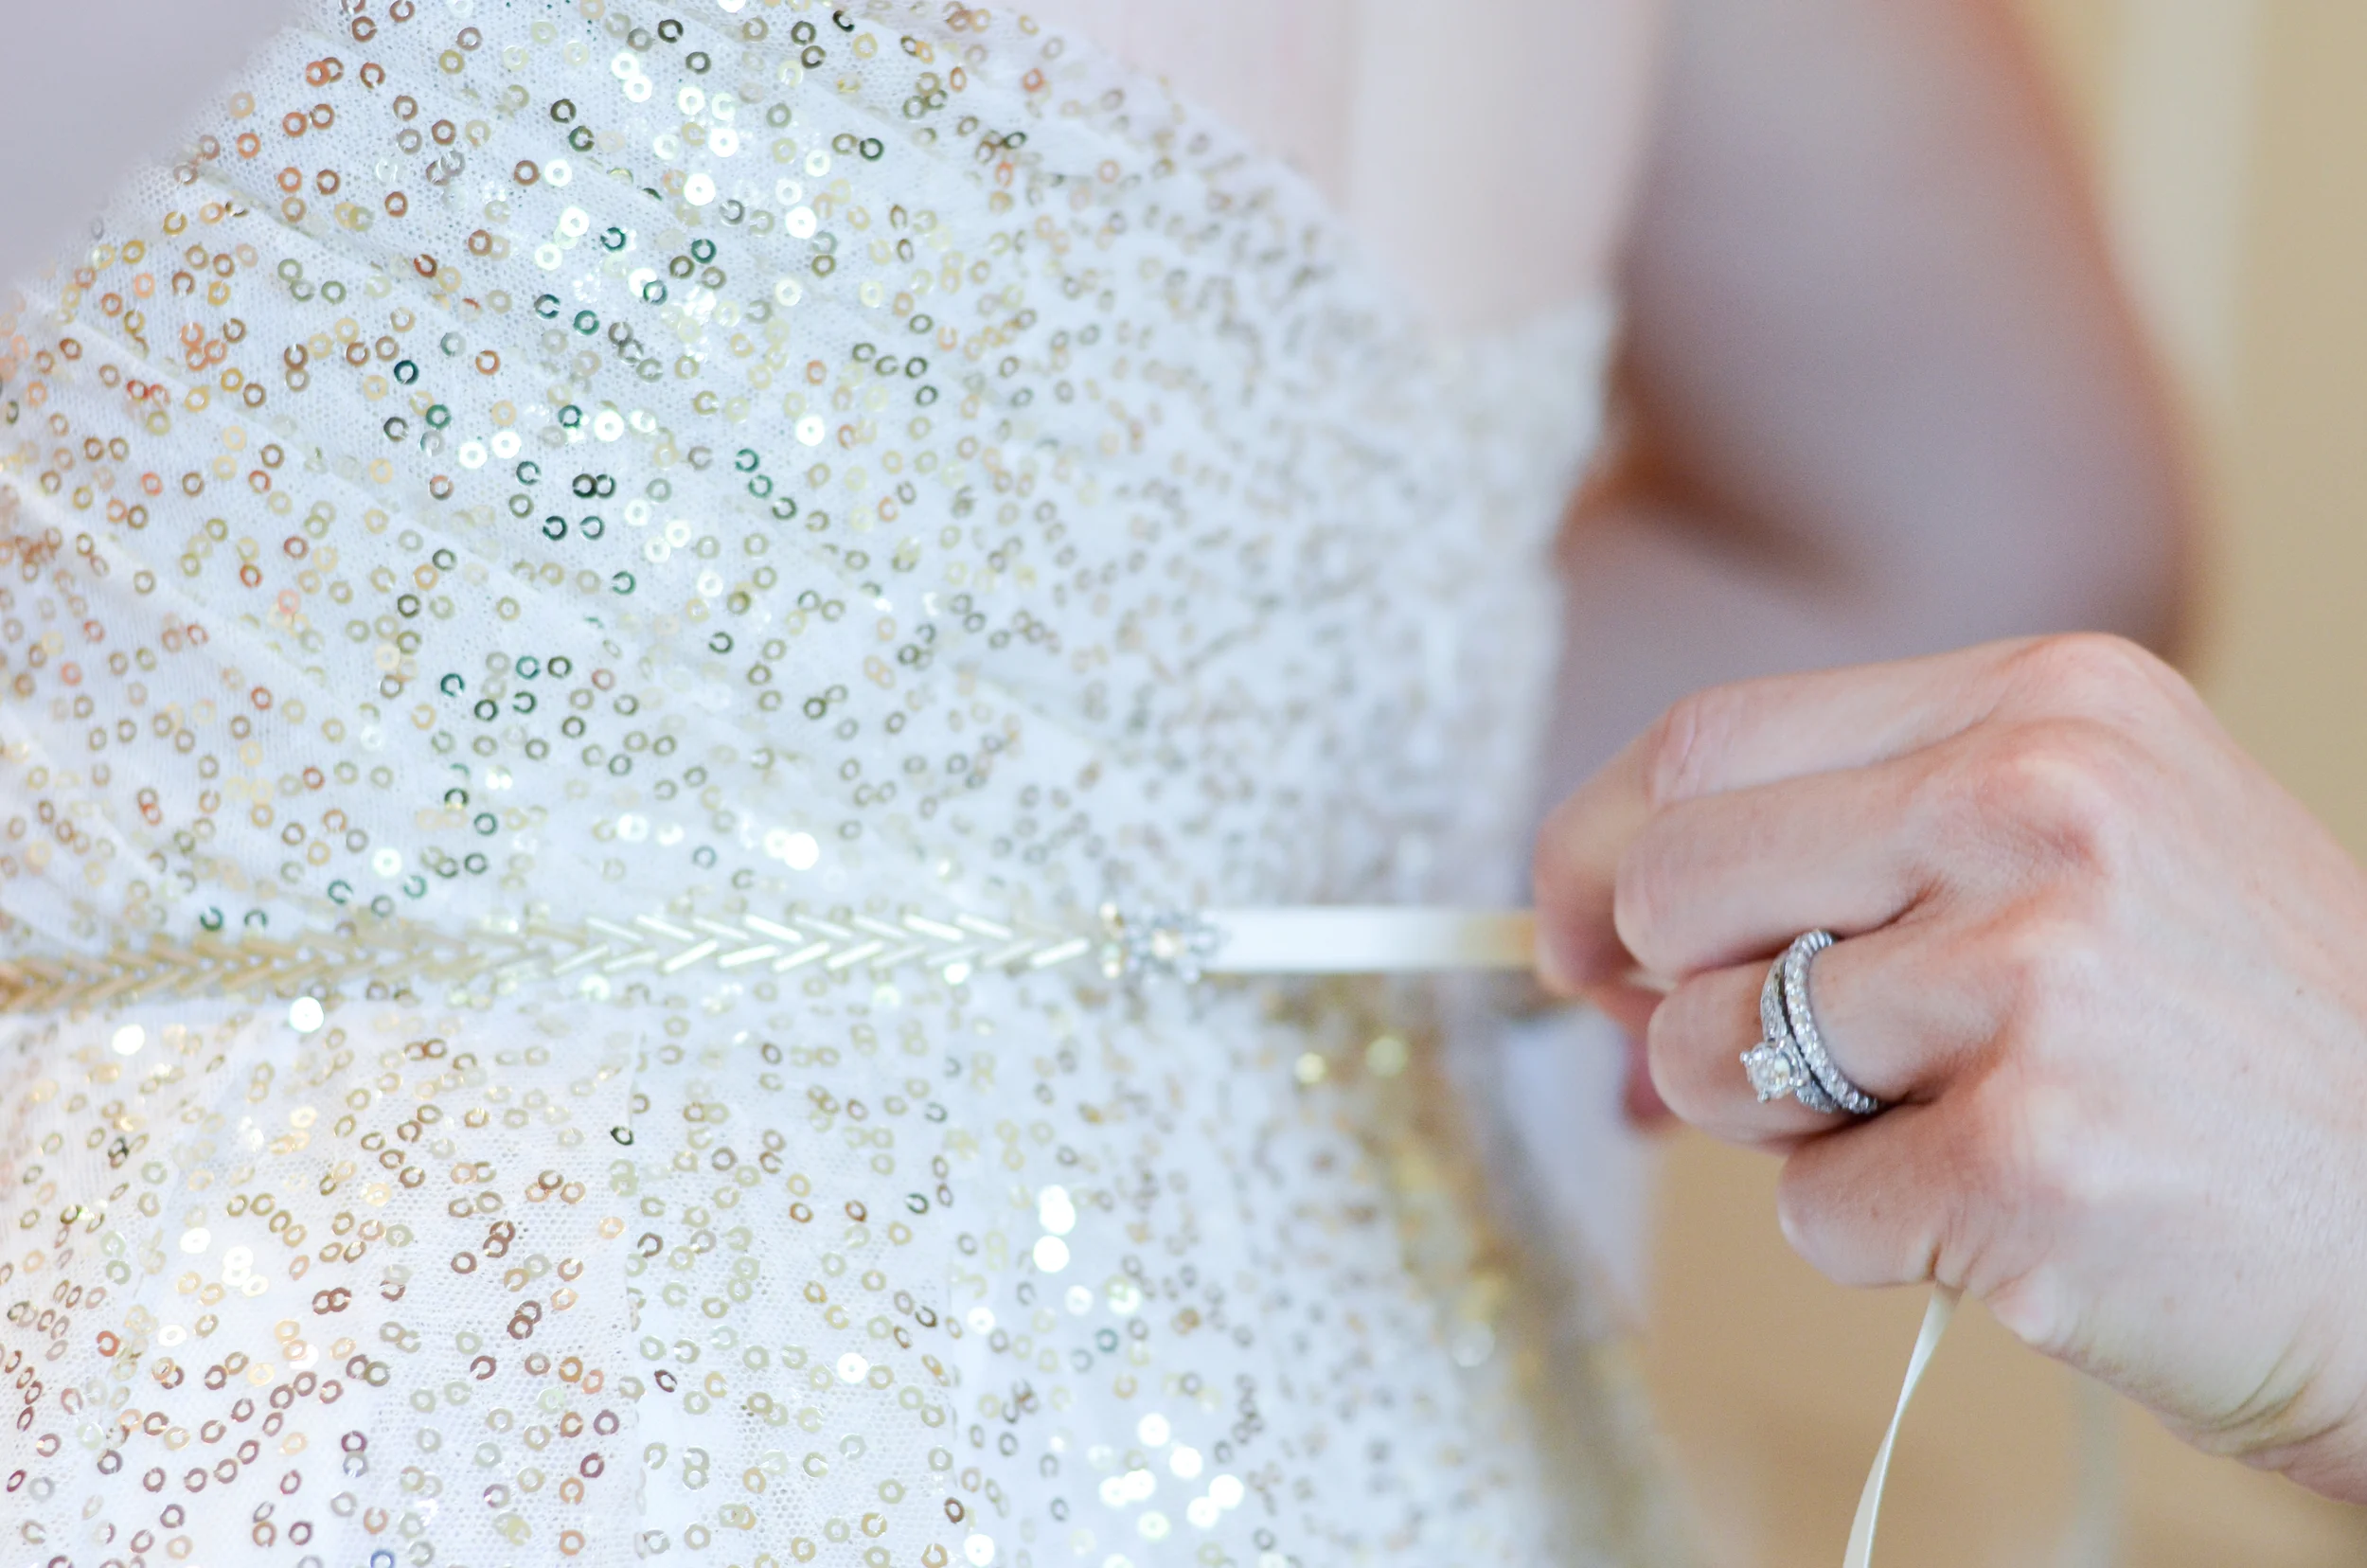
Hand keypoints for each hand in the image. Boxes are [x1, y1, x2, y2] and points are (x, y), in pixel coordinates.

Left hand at [1532, 634, 2366, 1498]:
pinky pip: (1806, 1213)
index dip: (1595, 849)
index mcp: (2045, 705)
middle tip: (1785, 1062)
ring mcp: (2037, 979)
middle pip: (1670, 884)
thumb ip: (1852, 849)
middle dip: (1676, 998)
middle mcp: (2040, 806)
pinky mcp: (2028, 1159)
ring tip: (1949, 1126)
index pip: (1705, 741)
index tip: (1567, 932)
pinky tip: (2019, 1212)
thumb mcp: (2087, 853)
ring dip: (1782, 1130)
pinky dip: (1877, 1238)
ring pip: (1706, 1055)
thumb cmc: (2237, 1045)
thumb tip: (1589, 926)